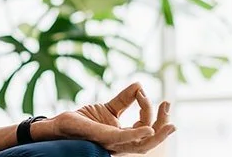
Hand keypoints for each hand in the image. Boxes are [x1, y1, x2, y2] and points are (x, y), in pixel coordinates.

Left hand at [36, 82, 175, 154]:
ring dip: (158, 135)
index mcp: (125, 136)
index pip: (146, 125)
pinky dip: (137, 134)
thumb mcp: (109, 107)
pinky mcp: (104, 138)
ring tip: (170, 125)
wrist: (61, 124)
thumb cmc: (85, 120)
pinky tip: (148, 129)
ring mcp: (114, 143)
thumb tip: (140, 85)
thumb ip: (125, 98)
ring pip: (143, 145)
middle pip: (150, 140)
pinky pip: (124, 138)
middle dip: (164, 126)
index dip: (149, 108)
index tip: (143, 90)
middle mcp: (122, 143)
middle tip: (169, 105)